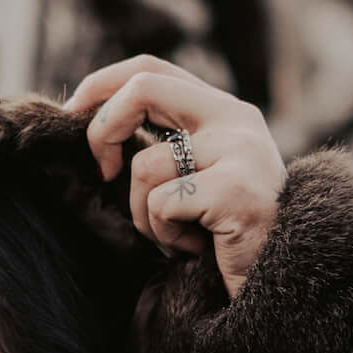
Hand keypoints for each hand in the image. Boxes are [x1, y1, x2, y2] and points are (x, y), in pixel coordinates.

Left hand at [66, 55, 285, 300]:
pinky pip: (161, 205)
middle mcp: (236, 119)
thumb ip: (165, 144)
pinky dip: (166, 236)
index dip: (101, 85)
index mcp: (224, 110)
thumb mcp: (198, 176)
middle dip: (103, 129)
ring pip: (145, 165)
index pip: (151, 69)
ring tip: (179, 235)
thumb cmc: (227, 235)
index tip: (72, 115)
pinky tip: (198, 249)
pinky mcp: (236, 189)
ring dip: (143, 215)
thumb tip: (93, 125)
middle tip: (102, 172)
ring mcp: (240, 151)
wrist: (280, 282)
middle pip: (143, 88)